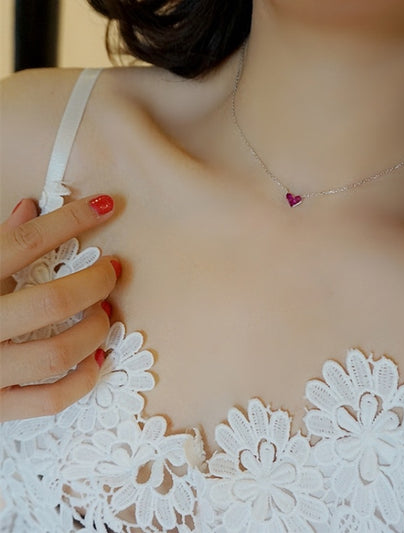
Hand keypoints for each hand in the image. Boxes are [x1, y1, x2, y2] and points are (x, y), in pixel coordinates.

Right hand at [0, 195, 120, 421]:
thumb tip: (30, 209)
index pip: (25, 242)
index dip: (71, 220)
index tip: (105, 206)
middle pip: (52, 303)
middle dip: (95, 282)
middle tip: (111, 271)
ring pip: (57, 353)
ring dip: (95, 330)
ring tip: (103, 313)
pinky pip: (52, 400)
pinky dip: (84, 379)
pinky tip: (95, 359)